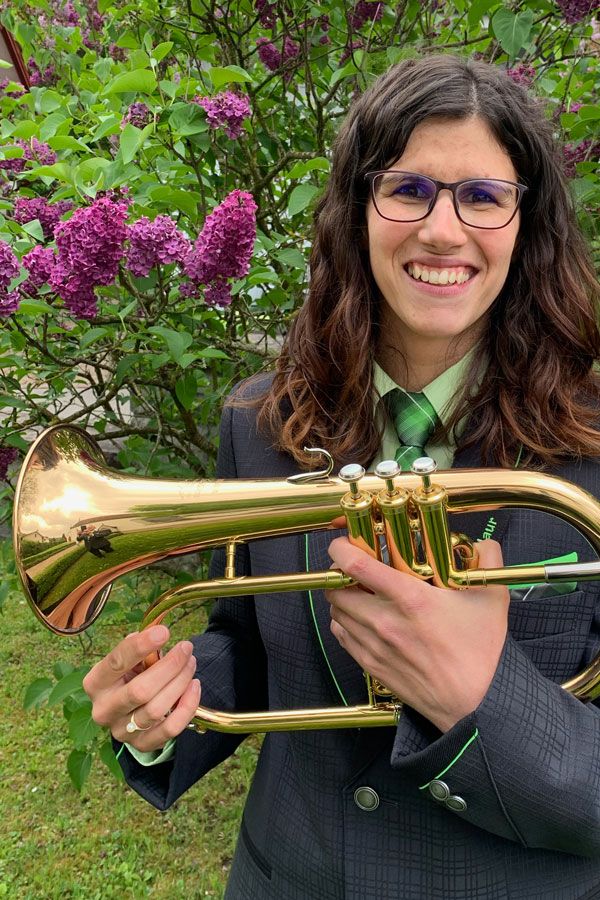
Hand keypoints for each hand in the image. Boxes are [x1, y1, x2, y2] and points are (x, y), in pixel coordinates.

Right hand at [83, 625, 200, 751]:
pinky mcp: (141, 745)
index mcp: (95, 683)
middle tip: (186, 649)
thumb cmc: (131, 676)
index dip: (141, 646)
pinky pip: (170, 729)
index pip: (116, 662)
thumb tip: (157, 634)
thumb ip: (140, 650)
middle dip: (170, 666)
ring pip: (156, 709)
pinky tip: (194, 687)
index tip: (164, 632)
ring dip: (180, 683)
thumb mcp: (129, 661)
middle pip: (140, 690)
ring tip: (191, 664)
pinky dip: (187, 706)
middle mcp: (103, 710)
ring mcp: (121, 731)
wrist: (131, 711)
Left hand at [326, 538, 508, 731]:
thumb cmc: (482, 652)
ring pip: (335, 611)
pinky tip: (362, 618)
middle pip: (336, 588)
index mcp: (409, 598)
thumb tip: (484, 544)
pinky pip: (341, 635)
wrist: (476, 704)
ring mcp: (374, 645)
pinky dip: (344, 621)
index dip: (341, 548)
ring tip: (360, 592)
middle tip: (355, 568)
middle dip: (340, 573)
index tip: (345, 543)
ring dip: (342, 597)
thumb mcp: (492, 599)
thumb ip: (489, 561)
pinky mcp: (371, 665)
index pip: (355, 565)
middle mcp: (384, 620)